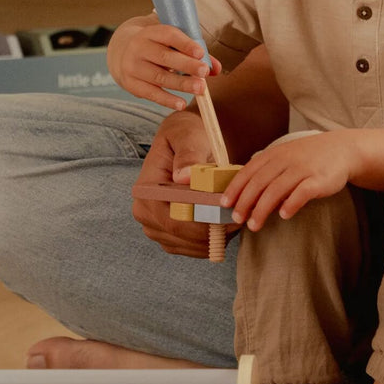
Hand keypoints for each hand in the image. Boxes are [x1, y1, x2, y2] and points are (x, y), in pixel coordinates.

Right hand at [108, 20, 219, 110]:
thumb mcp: (170, 42)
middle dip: (187, 65)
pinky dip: (167, 100)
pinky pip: (151, 93)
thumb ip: (194, 52)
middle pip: (164, 57)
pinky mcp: (131, 84)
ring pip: (159, 77)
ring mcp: (132, 66)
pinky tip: (181, 104)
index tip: (201, 53)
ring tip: (200, 89)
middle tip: (205, 72)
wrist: (121, 51)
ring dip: (181, 84)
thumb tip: (217, 69)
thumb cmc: (156, 45)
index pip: (168, 35)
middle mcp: (138, 47)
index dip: (185, 44)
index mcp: (150, 32)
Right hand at [131, 108, 237, 255]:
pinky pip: (191, 248)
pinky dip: (211, 241)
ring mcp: (155, 226)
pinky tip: (225, 225)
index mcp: (145, 189)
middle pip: (181, 236)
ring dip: (214, 237)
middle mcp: (144, 211)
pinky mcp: (168, 235)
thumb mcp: (188, 136)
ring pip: (188, 245)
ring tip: (234, 219)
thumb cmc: (188, 135)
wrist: (188, 142)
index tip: (230, 217)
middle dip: (212, 231)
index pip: (172, 219)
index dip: (202, 223)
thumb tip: (184, 176)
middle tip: (239, 219)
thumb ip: (188, 155)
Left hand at [222, 132, 356, 231]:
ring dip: (262, 208)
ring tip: (254, 225)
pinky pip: (303, 192)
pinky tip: (284, 215)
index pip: (249, 171)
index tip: (224, 204)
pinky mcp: (319, 180)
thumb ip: (266, 172)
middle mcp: (285, 160)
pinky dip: (291, 203)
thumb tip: (245, 195)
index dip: (235, 188)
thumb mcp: (284, 158)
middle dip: (245, 202)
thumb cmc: (307, 157)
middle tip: (236, 219)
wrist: (341, 149)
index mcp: (274, 154)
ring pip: (277, 189)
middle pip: (259, 182)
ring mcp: (302, 169)